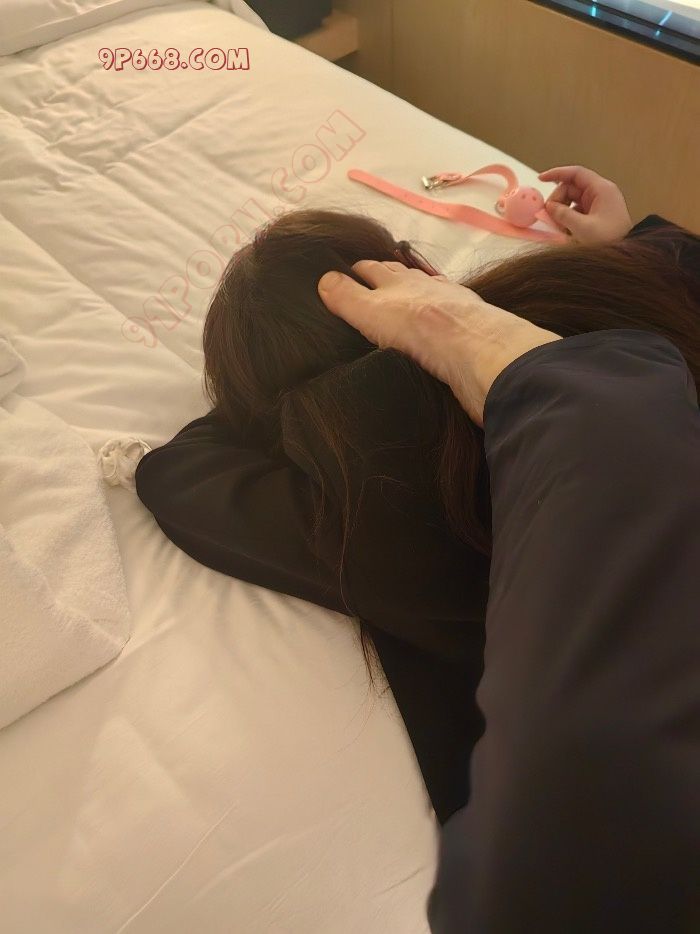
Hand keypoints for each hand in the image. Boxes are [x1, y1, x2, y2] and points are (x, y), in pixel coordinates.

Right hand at [318, 262, 559, 426]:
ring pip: (427, 297)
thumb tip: (323, 278)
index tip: (344, 272)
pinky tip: (435, 330)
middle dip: (384, 277)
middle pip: (402, 278)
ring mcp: (453, 310)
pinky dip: (435, 320)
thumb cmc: (421, 331)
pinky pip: (447, 321)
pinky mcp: (470, 336)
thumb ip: (349, 297)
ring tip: (399, 304)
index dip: (357, 269)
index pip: (373, 269)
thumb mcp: (373, 312)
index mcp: (401, 283)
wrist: (481, 353)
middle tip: (368, 282)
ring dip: (413, 297)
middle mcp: (428, 291)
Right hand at [538, 165, 632, 244]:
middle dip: (558, 200)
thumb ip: (563, 214)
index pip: (576, 173)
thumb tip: (548, 207)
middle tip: (548, 215)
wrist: (625, 255)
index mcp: (601, 189)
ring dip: (561, 211)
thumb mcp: (582, 227)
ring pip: (572, 200)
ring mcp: (599, 204)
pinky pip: (577, 211)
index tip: (541, 179)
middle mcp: (600, 193)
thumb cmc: (608, 239)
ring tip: (557, 226)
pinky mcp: (596, 216)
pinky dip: (568, 218)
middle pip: (572, 188)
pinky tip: (565, 230)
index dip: (557, 174)